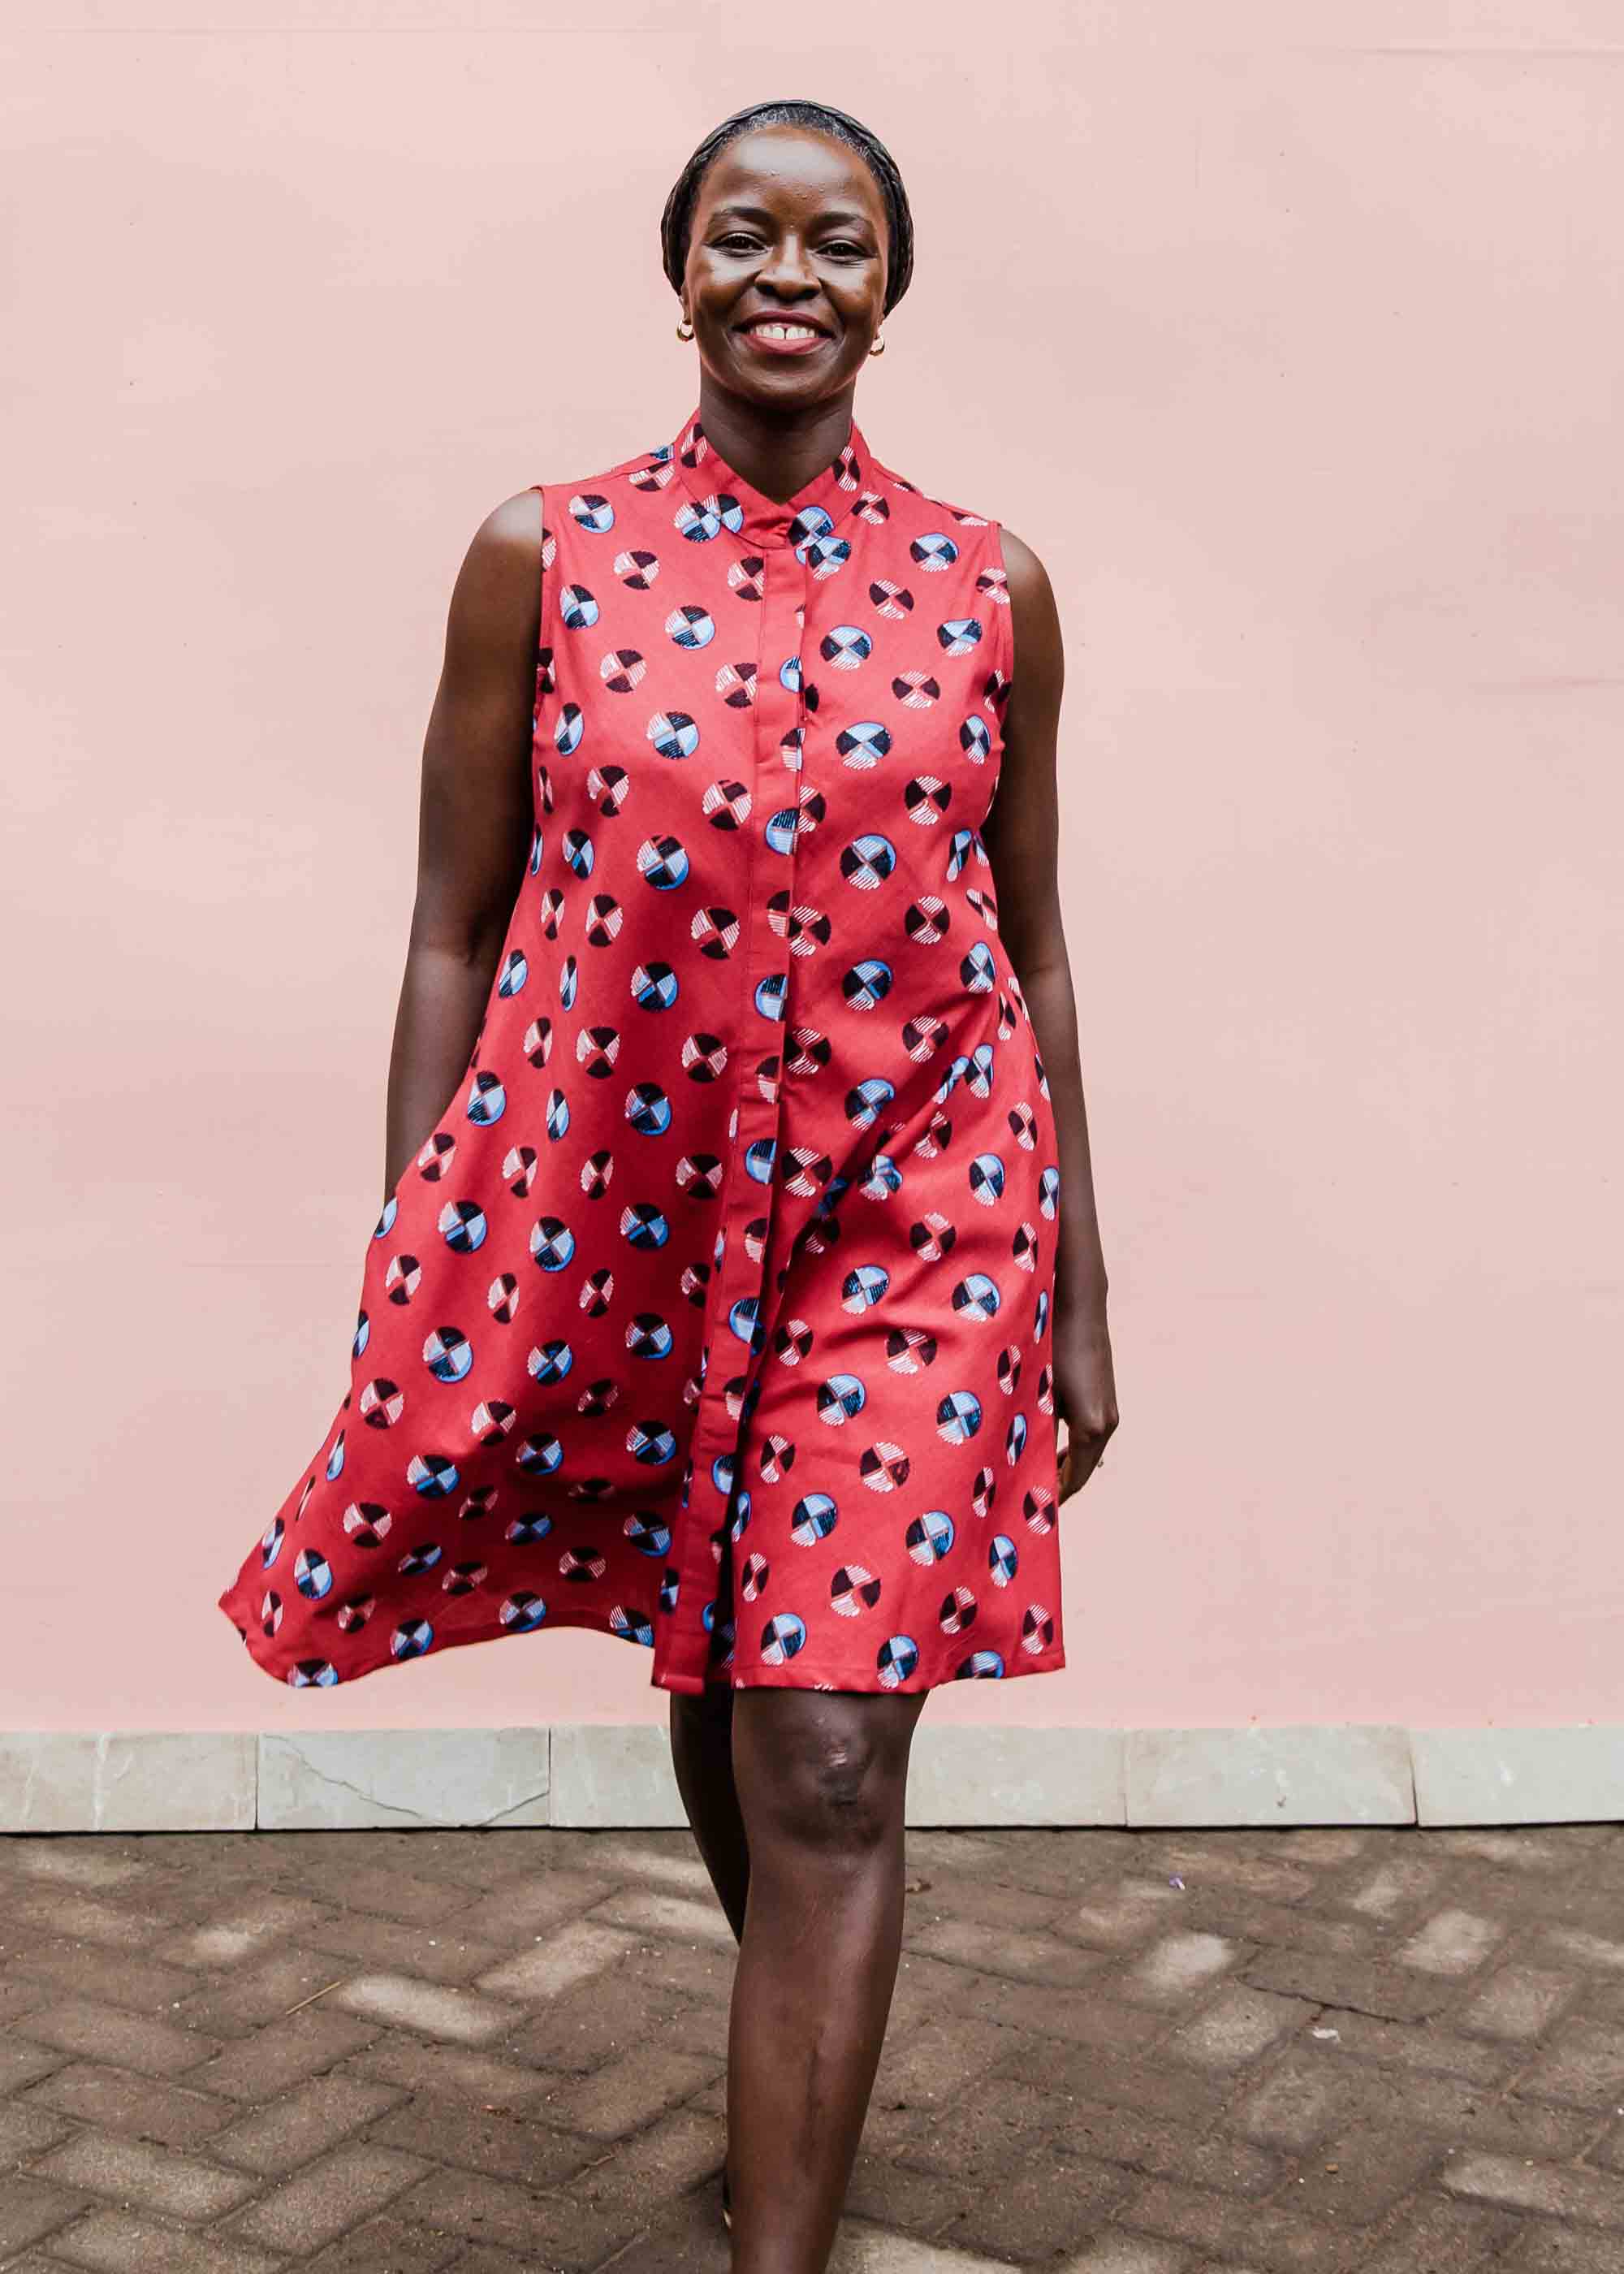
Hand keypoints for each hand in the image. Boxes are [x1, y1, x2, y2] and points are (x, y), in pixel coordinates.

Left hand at [1051, 1301, 1117, 1500]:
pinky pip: (1091, 1437)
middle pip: (1084, 1470)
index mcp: (1090, 1428)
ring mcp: (1110, 1412)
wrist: (1079, 1310)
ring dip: (1066, 1466)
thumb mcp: (1041, 1392)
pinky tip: (1053, 1448)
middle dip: (1060, 1484)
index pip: (1074, 1477)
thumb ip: (1037, 1429)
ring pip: (1088, 1453)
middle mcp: (1106, 1424)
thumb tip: (1022, 1461)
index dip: (1056, 1496)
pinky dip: (1074, 1449)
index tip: (1035, 1509)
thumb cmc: (1053, 1348)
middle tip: (1031, 1497)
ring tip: (1038, 1475)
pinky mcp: (1107, 1400)